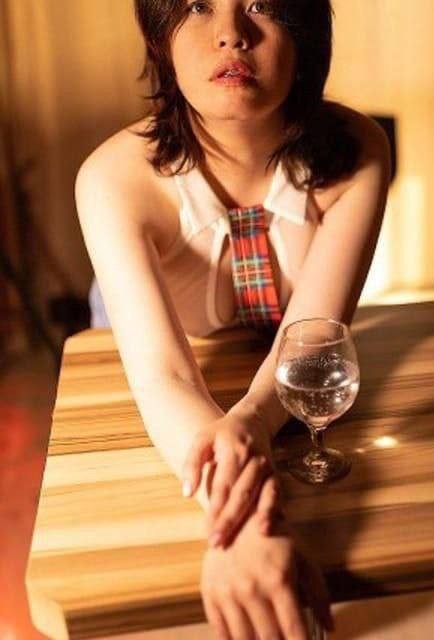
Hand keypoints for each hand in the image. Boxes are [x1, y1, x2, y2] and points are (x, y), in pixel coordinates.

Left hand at [182, 409, 281, 546]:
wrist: (251, 420)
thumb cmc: (222, 433)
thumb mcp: (202, 439)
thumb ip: (192, 464)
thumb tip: (187, 493)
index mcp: (234, 451)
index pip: (224, 485)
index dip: (216, 509)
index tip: (207, 530)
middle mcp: (254, 460)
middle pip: (242, 495)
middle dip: (230, 521)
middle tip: (217, 543)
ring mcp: (267, 468)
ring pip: (261, 497)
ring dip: (249, 521)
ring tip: (241, 542)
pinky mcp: (275, 474)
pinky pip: (276, 495)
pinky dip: (272, 511)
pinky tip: (266, 529)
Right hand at [201, 477, 334, 639]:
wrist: (237, 513)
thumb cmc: (274, 536)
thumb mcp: (302, 557)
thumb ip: (319, 594)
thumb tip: (330, 627)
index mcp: (278, 581)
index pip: (294, 631)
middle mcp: (251, 589)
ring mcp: (228, 593)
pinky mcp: (210, 593)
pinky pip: (221, 633)